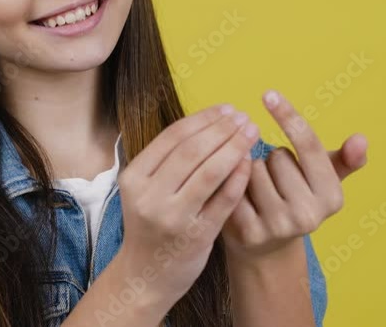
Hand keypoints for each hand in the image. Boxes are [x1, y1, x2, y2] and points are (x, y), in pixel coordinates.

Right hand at [116, 103, 258, 305]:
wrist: (145, 276)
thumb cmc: (151, 224)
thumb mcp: (145, 190)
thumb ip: (168, 160)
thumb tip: (210, 120)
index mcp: (134, 178)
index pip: (172, 137)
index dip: (203, 118)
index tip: (227, 109)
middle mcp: (149, 197)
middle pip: (191, 150)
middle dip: (222, 129)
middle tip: (244, 117)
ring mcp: (172, 218)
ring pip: (209, 172)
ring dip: (235, 147)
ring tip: (252, 133)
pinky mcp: (196, 236)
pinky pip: (224, 200)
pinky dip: (239, 177)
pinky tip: (250, 162)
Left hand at [221, 89, 367, 257]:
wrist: (267, 246)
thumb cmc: (296, 198)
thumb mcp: (324, 180)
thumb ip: (344, 159)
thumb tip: (361, 139)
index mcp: (332, 197)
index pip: (309, 145)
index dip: (288, 116)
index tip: (268, 93)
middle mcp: (309, 215)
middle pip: (277, 155)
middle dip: (272, 158)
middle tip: (275, 181)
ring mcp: (278, 226)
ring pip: (253, 167)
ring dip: (251, 169)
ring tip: (258, 190)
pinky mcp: (249, 232)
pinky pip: (233, 184)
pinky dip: (233, 182)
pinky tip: (239, 196)